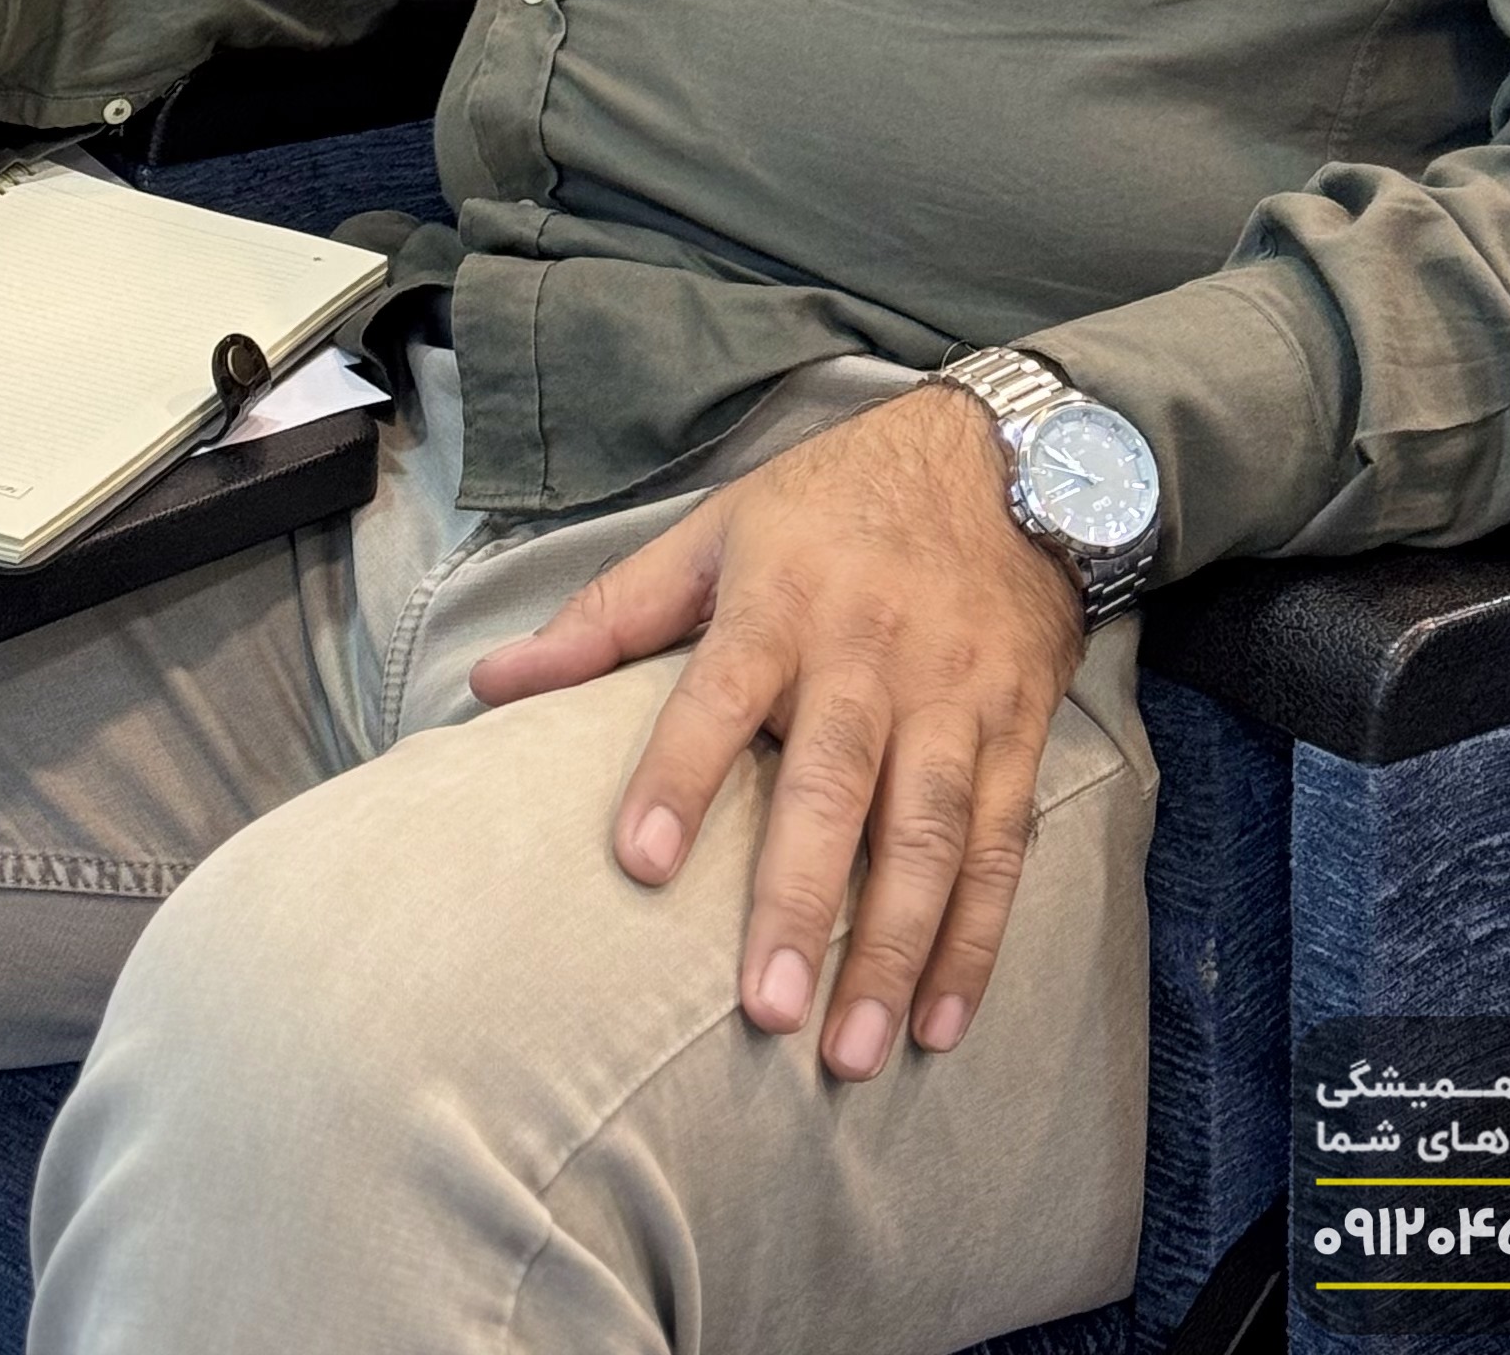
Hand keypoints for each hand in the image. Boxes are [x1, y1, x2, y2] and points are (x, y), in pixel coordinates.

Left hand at [468, 383, 1084, 1077]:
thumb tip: (493, 684)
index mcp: (783, 601)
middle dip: (801, 897)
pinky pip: (999, 843)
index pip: (721, 691)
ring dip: (894, 946)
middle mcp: (871, 652)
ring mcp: (953, 695)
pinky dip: (976, 938)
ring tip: (853, 1053)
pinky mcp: (1016, 728)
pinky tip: (940, 1023)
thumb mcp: (718, 530)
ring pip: (927, 831)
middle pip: (835, 781)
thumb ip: (611, 616)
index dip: (681, 772)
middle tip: (764, 1010)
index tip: (641, 862)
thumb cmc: (836, 504)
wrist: (1011, 457)